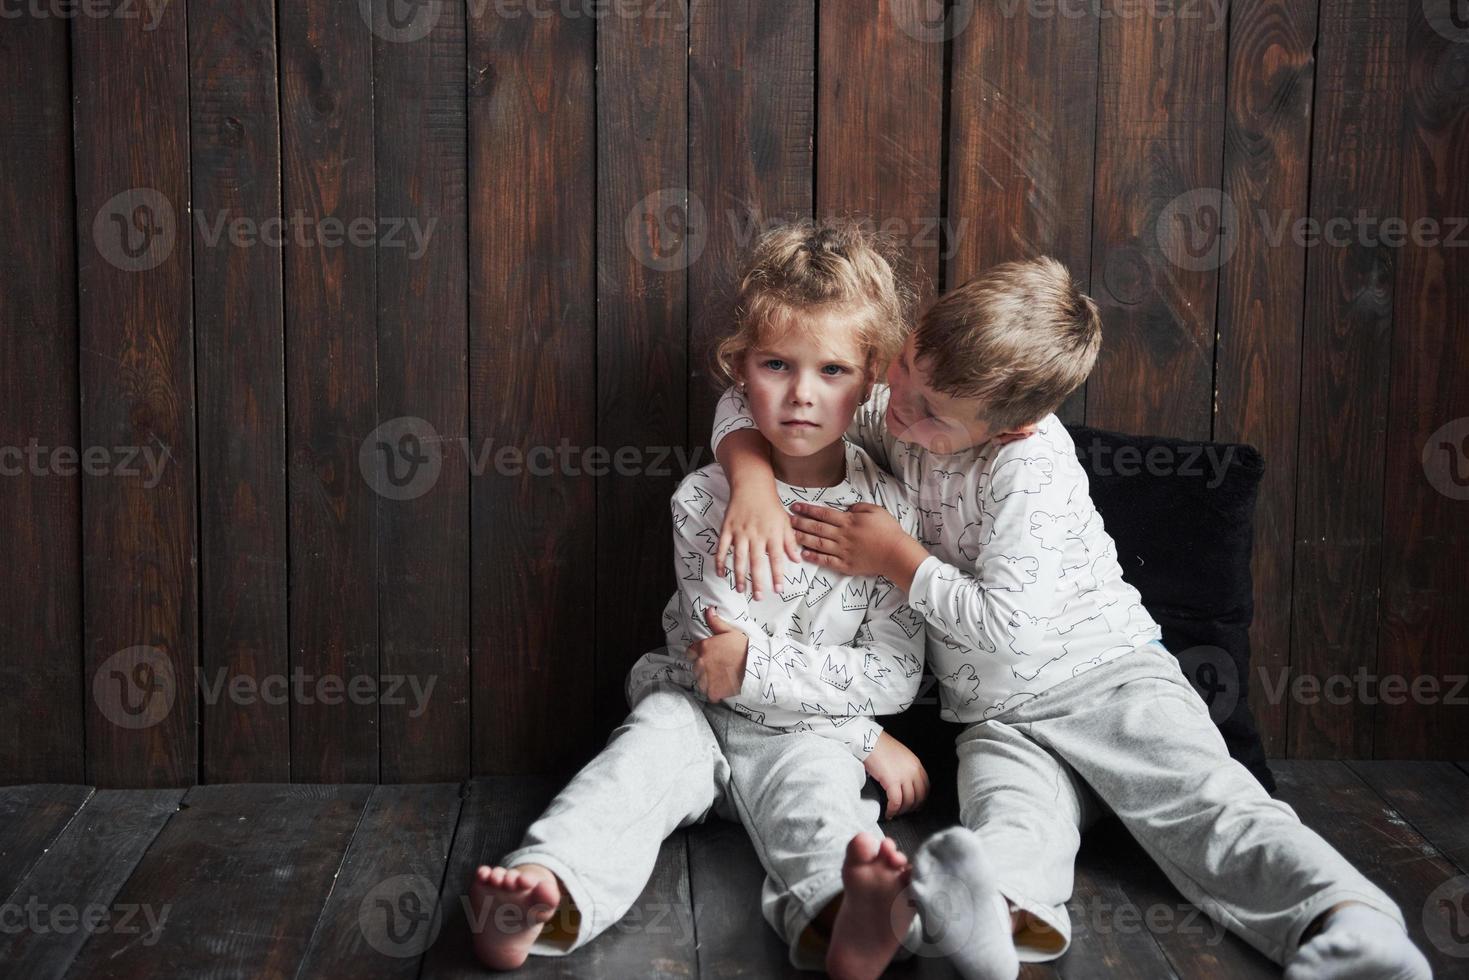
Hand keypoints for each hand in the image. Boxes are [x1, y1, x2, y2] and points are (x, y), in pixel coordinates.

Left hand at [687, 607, 749, 701]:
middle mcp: (700, 663)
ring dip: (708, 680)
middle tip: (718, 667)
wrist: (755, 667)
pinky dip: (715, 692)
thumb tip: (708, 611)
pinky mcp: (712, 692)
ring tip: (722, 677)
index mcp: (703, 648)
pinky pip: (709, 694)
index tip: (708, 656)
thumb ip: (715, 623)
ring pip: (701, 681)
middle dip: (704, 667)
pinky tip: (724, 686)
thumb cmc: (744, 648)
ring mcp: (705, 679)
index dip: (698, 654)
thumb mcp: (730, 632)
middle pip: (695, 667)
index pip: (690, 652)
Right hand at [716, 486, 801, 600]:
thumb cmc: (771, 506)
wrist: (752, 486)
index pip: (776, 558)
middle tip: (758, 597)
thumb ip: (790, 542)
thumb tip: (797, 560)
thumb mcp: (785, 522)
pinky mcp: (727, 528)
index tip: (778, 590)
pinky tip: (721, 573)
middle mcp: (756, 534)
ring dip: (739, 575)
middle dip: (757, 581)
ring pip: (739, 557)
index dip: (777, 575)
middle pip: (756, 562)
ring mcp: (740, 532)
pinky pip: (722, 547)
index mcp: (772, 533)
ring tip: (741, 590)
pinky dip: (720, 561)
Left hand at [790, 503, 929, 588]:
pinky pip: (826, 561)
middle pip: (816, 528)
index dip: (807, 509)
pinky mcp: (845, 565)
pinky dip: (814, 558)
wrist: (896, 554)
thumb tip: (846, 508)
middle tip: (785, 520)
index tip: (795, 506)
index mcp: (849, 521)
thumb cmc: (888, 531)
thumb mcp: (875, 511)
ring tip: (789, 536)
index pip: (823, 514)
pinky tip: (804, 555)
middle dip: (799, 523)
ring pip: (817, 544)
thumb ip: (858, 507)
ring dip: (802, 539)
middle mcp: (842, 536)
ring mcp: (842, 551)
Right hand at [862, 731, 929, 818]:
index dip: (921, 798)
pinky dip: (893, 810)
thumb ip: (905, 768)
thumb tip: (903, 782)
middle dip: (913, 806)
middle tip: (906, 811)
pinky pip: (896, 802)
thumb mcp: (900, 755)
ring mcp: (904, 776)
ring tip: (895, 812)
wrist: (868, 740)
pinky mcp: (892, 782)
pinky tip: (889, 813)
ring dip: (902, 810)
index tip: (916, 803)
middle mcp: (913, 770)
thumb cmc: (880, 746)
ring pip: (908, 801)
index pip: (925, 786)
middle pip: (919, 796)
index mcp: (916, 763)